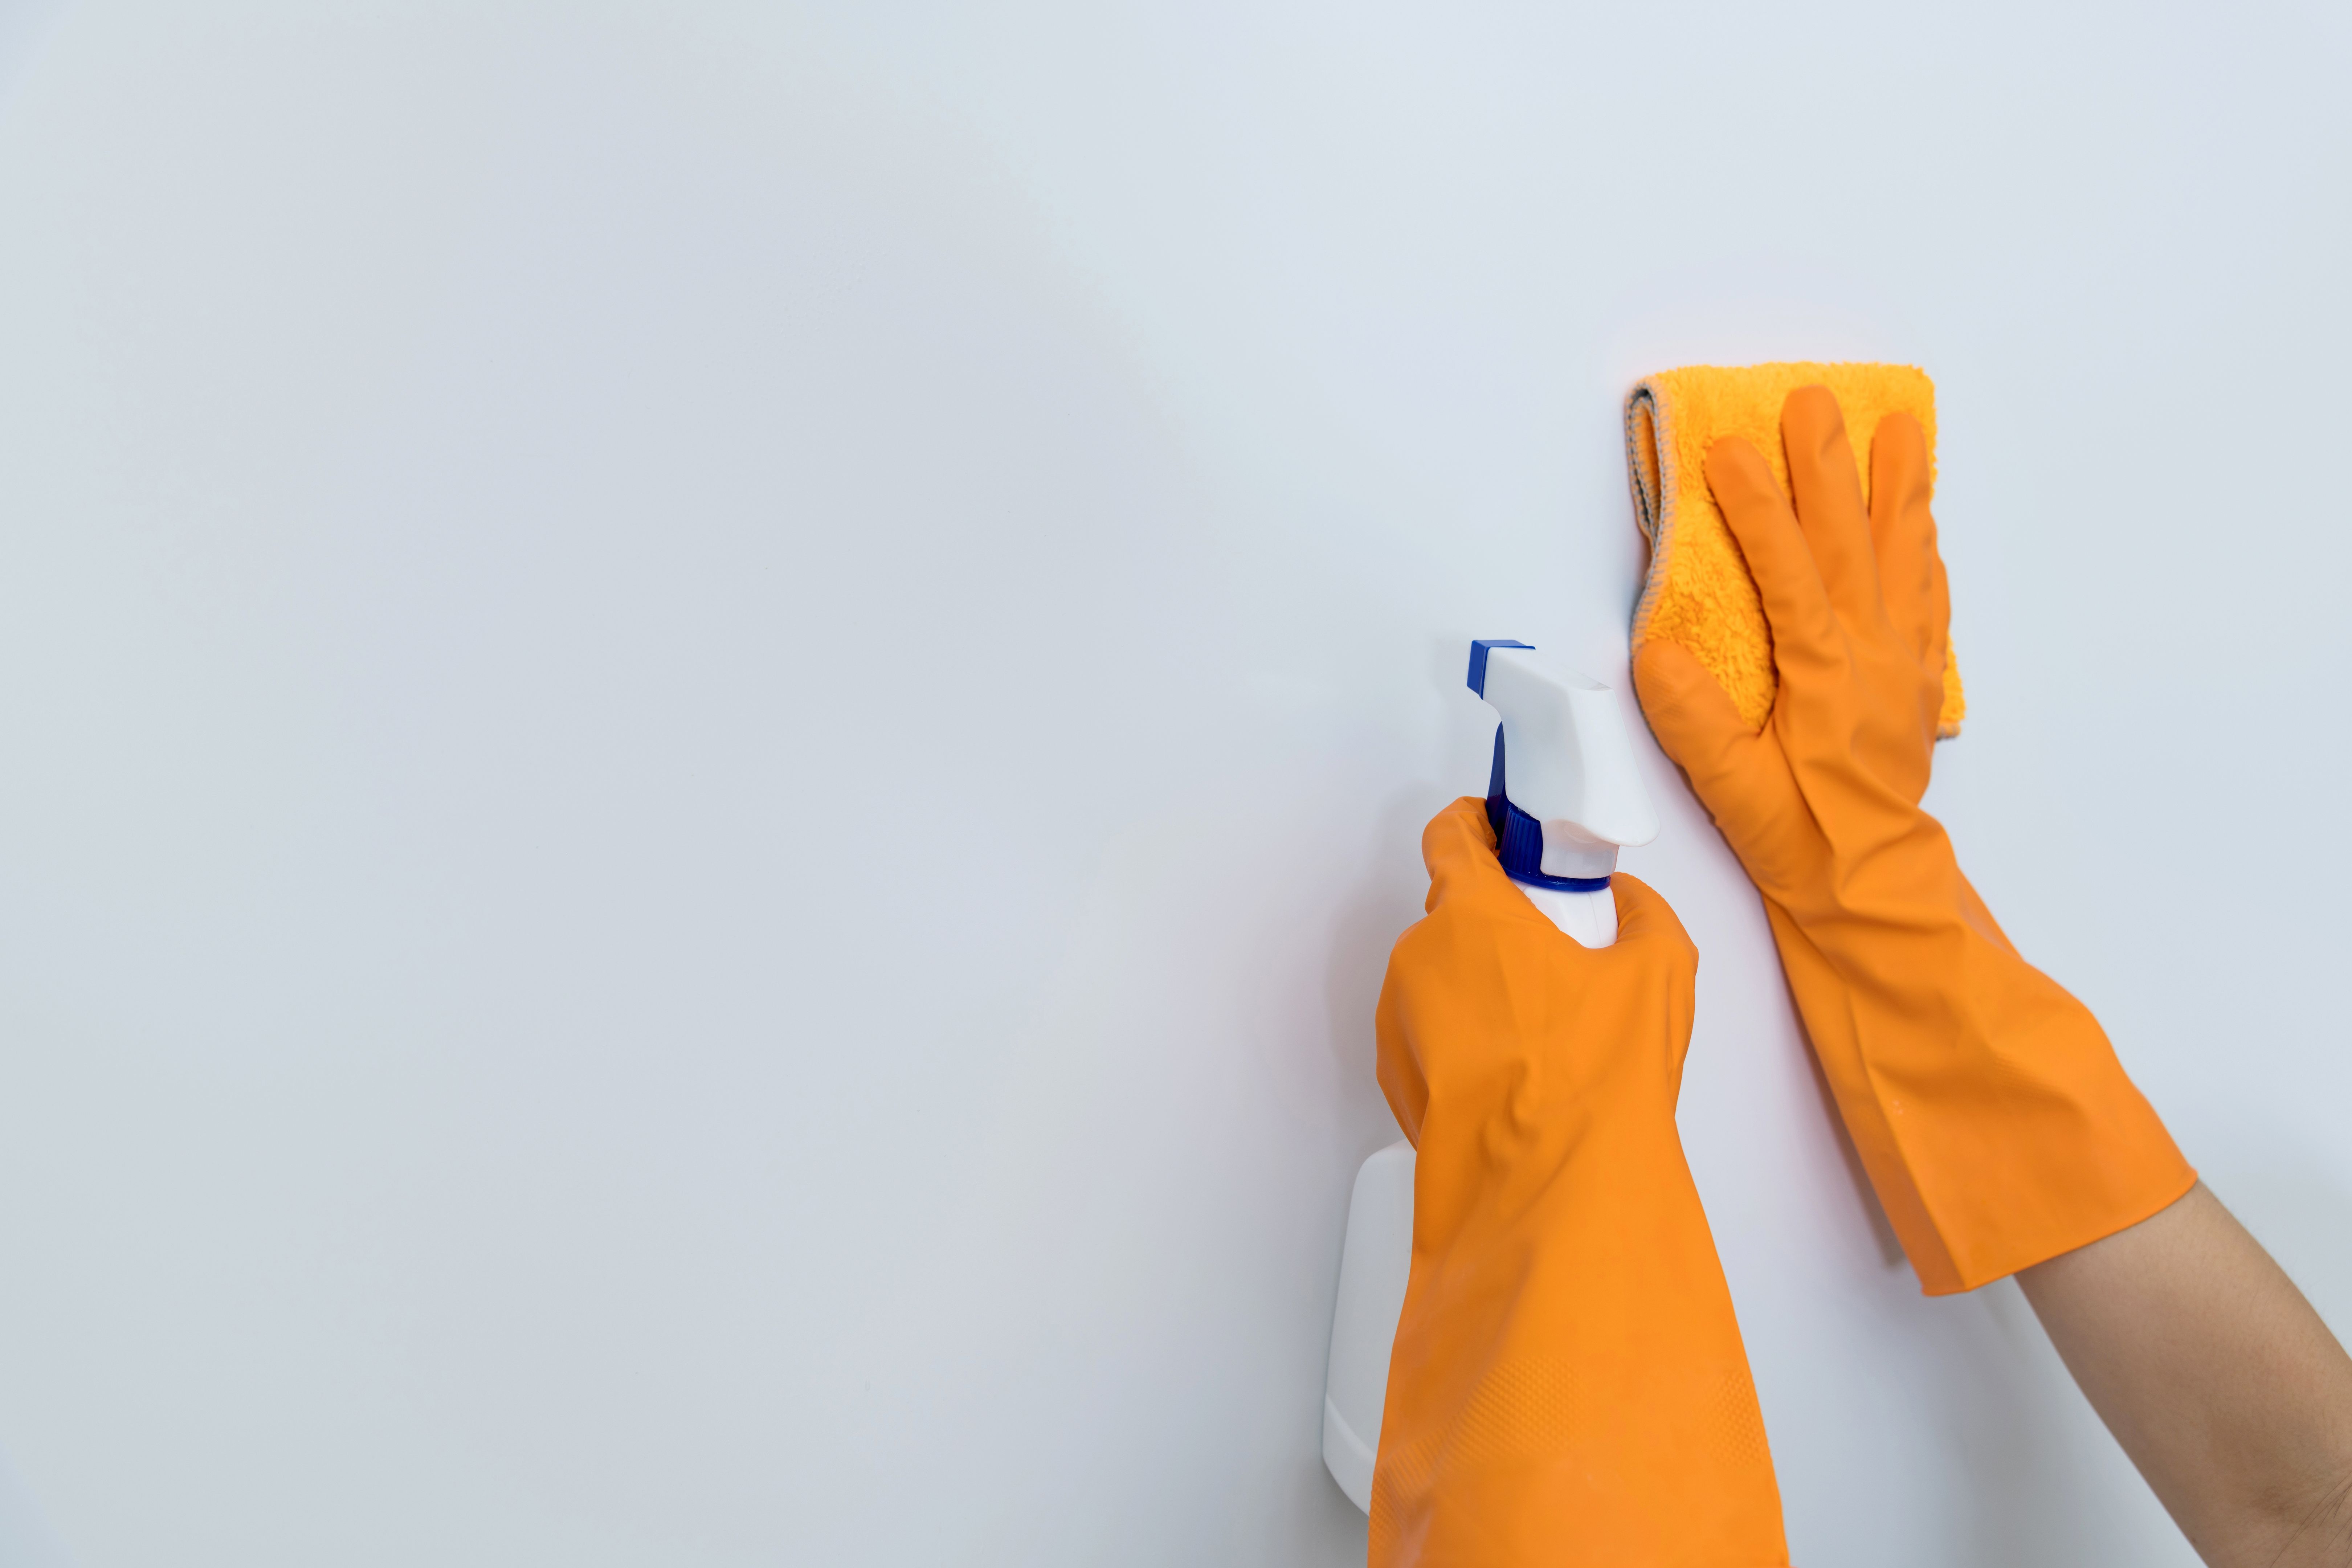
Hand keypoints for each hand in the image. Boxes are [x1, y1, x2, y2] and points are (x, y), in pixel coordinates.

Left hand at [1370, 798, 1786, 1565]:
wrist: (1547, 1188)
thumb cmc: (1593, 1078)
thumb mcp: (1659, 972)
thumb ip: (1643, 916)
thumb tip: (1625, 902)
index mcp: (1471, 916)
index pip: (1451, 836)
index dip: (1477, 824)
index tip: (1500, 829)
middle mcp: (1419, 960)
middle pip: (1451, 913)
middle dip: (1496, 921)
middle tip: (1553, 948)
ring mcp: (1400, 1021)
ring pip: (1441, 979)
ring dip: (1482, 987)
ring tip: (1546, 1030)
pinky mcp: (1399, 1077)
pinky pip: (1431, 1035)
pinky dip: (1467, 1041)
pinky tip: (1520, 1074)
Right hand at [1629, 384, 2189, 1295]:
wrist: (1873, 893)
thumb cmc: (1799, 843)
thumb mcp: (1732, 788)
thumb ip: (1693, 718)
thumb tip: (1653, 647)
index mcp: (1823, 675)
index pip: (1789, 570)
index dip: (1757, 505)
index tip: (1729, 446)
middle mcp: (1870, 657)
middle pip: (1850, 542)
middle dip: (1828, 468)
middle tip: (1814, 401)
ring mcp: (1899, 666)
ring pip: (1900, 558)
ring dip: (1895, 491)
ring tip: (1898, 430)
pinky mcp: (1910, 684)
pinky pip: (1923, 600)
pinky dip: (1921, 552)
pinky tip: (1920, 525)